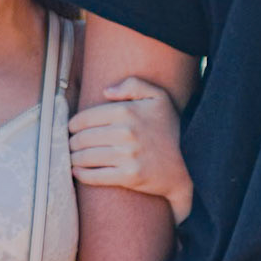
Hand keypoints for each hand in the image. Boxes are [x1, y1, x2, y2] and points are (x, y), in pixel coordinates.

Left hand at [69, 79, 192, 222]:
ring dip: (73, 158)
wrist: (190, 163)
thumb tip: (106, 91)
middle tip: (70, 145)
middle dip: (71, 142)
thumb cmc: (170, 128)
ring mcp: (127, 156)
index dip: (72, 125)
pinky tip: (76, 172)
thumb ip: (133, 84)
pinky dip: (81, 175)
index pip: (84, 118)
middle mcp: (125, 133)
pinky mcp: (129, 177)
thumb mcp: (158, 97)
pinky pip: (95, 176)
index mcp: (126, 112)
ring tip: (71, 157)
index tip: (71, 129)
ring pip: (85, 158)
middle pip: (81, 139)